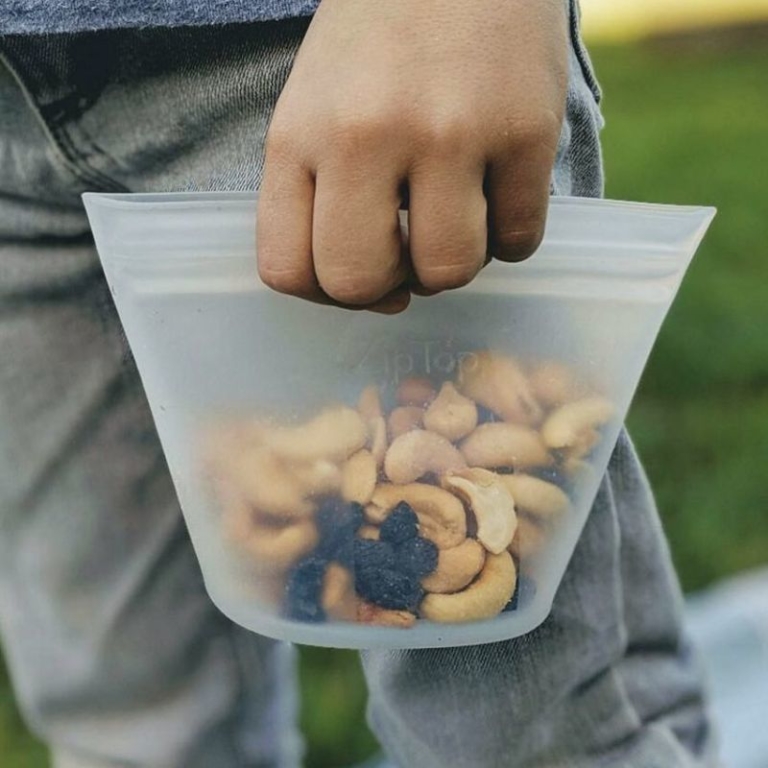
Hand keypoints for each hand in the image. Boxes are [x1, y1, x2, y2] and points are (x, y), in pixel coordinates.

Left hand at [257, 0, 567, 312]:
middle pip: (360, 283)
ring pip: (448, 272)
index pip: (287, 268)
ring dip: (454, 262)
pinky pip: (518, 242)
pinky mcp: (526, 130)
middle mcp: (366, 135)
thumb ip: (321, 199)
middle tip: (407, 249)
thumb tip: (380, 292)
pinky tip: (500, 193)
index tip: (355, 272)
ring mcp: (450, 132)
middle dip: (386, 286)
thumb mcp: (315, 107)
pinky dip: (509, 235)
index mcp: (300, 133)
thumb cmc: (380, 40)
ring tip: (456, 215)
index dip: (323, 292)